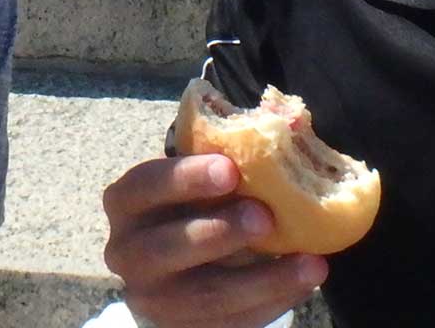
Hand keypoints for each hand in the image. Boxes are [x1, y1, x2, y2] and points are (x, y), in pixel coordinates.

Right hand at [102, 155, 325, 327]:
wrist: (172, 269)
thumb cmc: (190, 206)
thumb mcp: (193, 180)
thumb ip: (221, 161)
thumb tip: (285, 127)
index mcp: (125, 204)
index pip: (144, 186)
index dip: (184, 179)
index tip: (230, 169)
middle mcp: (127, 253)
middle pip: (165, 248)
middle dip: (218, 232)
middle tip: (265, 217)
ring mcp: (153, 298)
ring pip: (203, 296)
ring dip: (260, 279)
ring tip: (308, 262)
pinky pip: (229, 322)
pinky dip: (271, 302)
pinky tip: (304, 281)